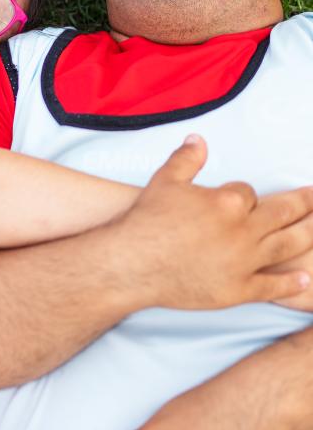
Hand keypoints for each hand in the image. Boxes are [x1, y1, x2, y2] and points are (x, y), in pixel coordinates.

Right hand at [111, 135, 312, 310]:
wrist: (134, 263)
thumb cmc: (148, 221)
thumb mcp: (165, 181)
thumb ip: (186, 159)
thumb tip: (198, 139)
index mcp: (229, 201)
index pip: (249, 192)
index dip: (244, 194)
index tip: (239, 199)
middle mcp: (244, 230)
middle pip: (284, 213)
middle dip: (305, 203)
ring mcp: (244, 262)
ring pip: (287, 246)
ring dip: (308, 235)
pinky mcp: (239, 290)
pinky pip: (273, 286)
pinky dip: (292, 283)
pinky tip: (306, 279)